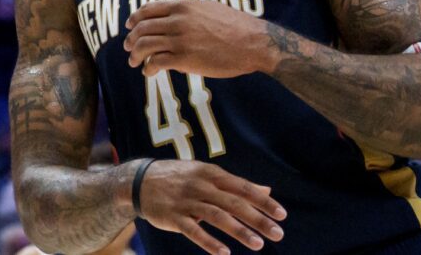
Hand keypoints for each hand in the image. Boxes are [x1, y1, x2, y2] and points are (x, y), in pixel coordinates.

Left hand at [125, 1, 278, 78]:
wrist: (253, 42)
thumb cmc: (236, 25)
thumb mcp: (209, 6)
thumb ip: (188, 10)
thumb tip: (175, 15)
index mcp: (182, 6)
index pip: (148, 10)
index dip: (135, 18)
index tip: (129, 26)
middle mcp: (177, 21)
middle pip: (142, 28)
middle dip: (131, 38)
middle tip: (127, 47)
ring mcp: (180, 40)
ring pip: (144, 45)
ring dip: (135, 54)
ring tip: (134, 61)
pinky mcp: (185, 59)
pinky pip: (157, 62)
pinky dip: (148, 67)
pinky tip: (149, 71)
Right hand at [136, 159, 285, 254]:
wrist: (138, 181)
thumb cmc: (179, 178)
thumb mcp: (206, 175)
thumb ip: (236, 185)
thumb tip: (266, 190)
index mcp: (210, 174)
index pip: (242, 187)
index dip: (263, 201)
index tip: (282, 215)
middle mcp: (200, 186)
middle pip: (233, 203)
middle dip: (257, 219)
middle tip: (278, 234)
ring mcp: (186, 201)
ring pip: (216, 216)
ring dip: (239, 231)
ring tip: (258, 245)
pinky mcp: (173, 217)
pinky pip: (193, 230)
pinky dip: (209, 242)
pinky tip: (224, 253)